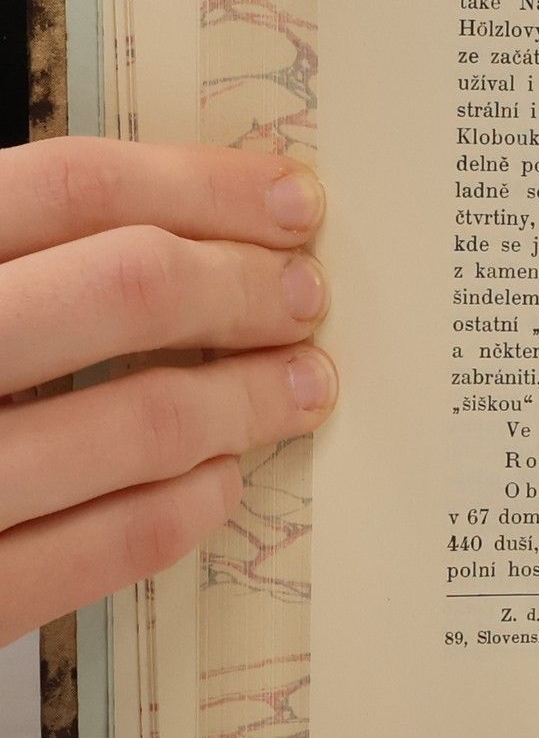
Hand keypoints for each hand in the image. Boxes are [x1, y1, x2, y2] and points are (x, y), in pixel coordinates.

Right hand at [0, 139, 334, 646]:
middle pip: (126, 286)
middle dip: (245, 287)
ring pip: (134, 419)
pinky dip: (174, 511)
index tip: (292, 201)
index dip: (199, 185)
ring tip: (299, 387)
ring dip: (243, 400)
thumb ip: (1, 255)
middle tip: (308, 297)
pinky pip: (88, 552)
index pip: (66, 185)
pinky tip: (217, 483)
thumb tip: (166, 216)